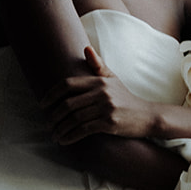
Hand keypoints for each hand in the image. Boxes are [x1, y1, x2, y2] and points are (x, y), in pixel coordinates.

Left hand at [41, 46, 157, 143]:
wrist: (148, 116)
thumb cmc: (126, 98)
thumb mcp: (113, 80)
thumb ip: (98, 66)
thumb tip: (86, 48)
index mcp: (99, 81)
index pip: (68, 84)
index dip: (51, 94)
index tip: (42, 104)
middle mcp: (102, 92)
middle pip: (68, 104)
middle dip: (54, 116)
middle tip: (48, 124)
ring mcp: (106, 108)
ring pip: (74, 119)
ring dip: (60, 129)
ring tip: (54, 134)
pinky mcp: (109, 123)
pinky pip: (83, 130)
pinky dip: (70, 136)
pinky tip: (64, 141)